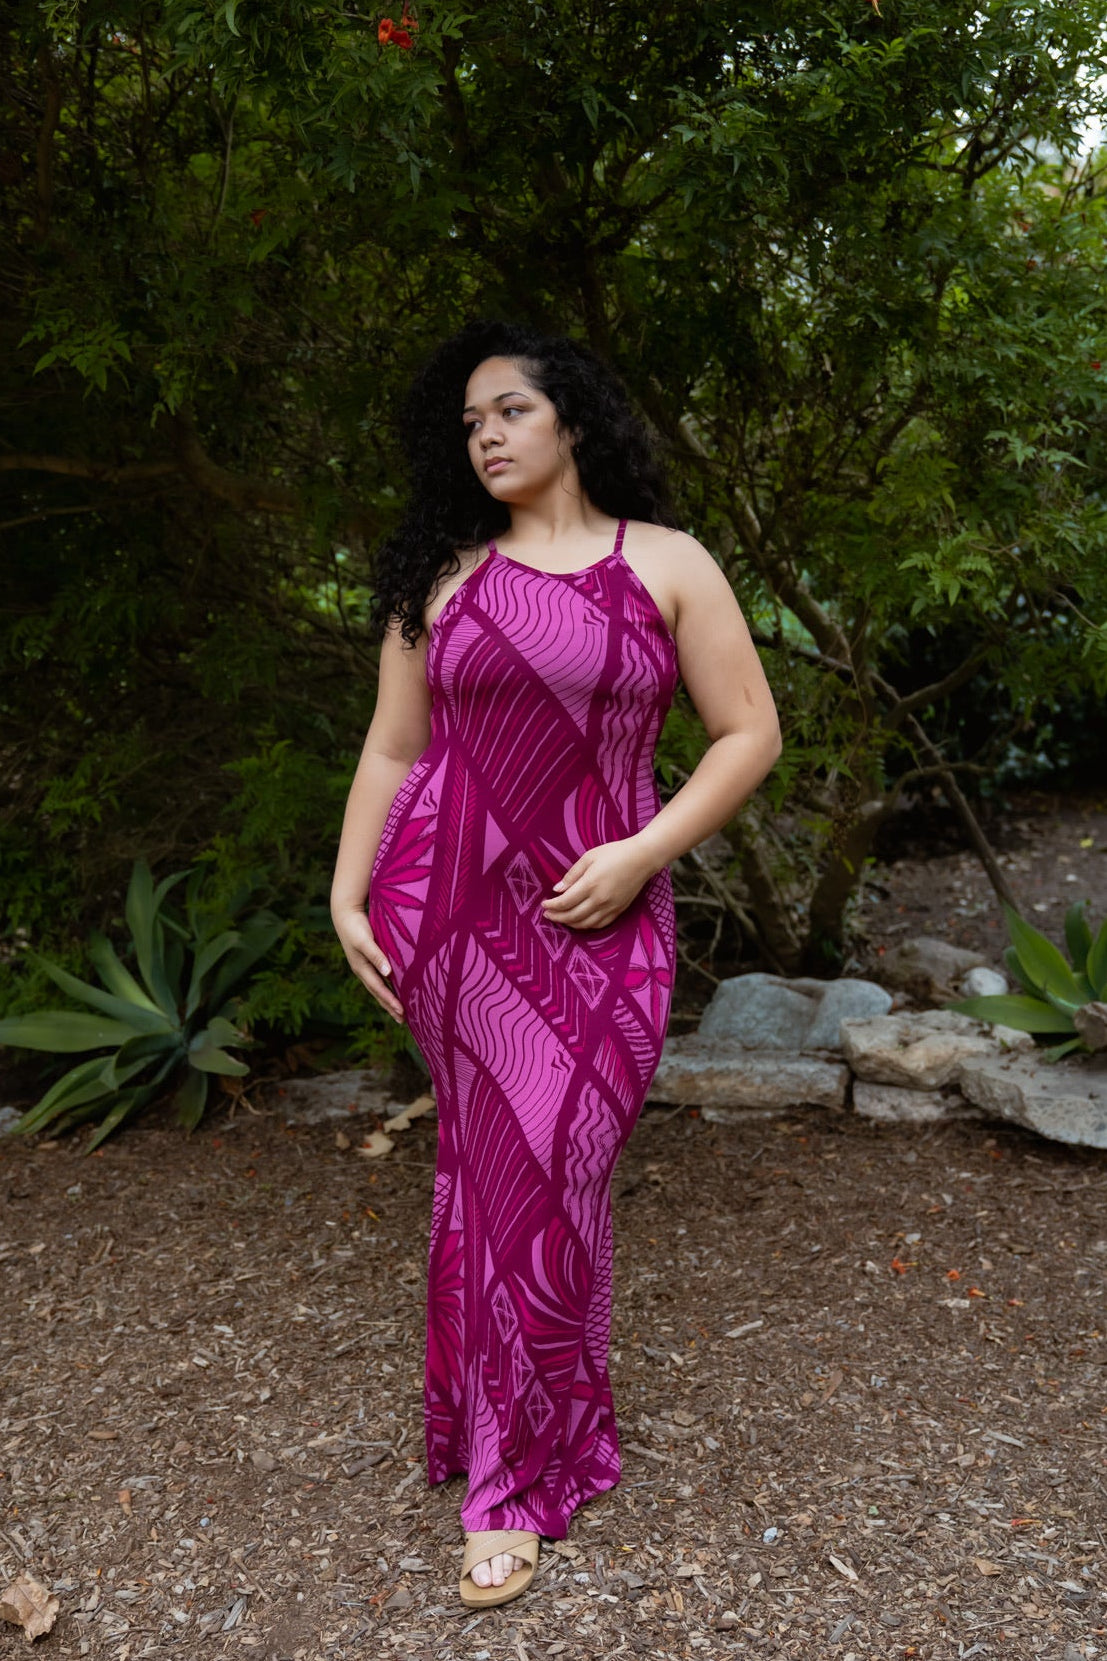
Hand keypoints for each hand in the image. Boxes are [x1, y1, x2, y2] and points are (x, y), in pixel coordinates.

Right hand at [332, 904, 404, 1023]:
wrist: (345, 914)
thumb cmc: (355, 927)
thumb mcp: (365, 941)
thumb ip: (376, 956)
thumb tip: (388, 974)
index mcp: (361, 968)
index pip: (379, 989)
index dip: (390, 1001)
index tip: (402, 1013)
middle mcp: (363, 970)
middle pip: (378, 993)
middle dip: (389, 1007)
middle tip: (402, 1020)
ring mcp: (365, 966)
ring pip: (379, 987)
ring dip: (388, 999)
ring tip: (399, 1011)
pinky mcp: (369, 959)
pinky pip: (380, 977)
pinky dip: (388, 986)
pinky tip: (395, 989)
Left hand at [539, 838, 655, 930]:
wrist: (642, 858)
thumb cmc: (615, 853)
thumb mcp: (589, 857)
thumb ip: (572, 874)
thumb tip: (557, 889)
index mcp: (590, 884)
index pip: (565, 902)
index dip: (552, 906)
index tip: (544, 904)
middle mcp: (600, 899)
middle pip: (573, 916)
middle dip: (557, 917)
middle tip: (547, 914)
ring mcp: (610, 907)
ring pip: (585, 924)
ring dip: (570, 924)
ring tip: (561, 919)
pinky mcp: (619, 910)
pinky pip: (599, 924)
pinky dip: (586, 926)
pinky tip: (579, 922)